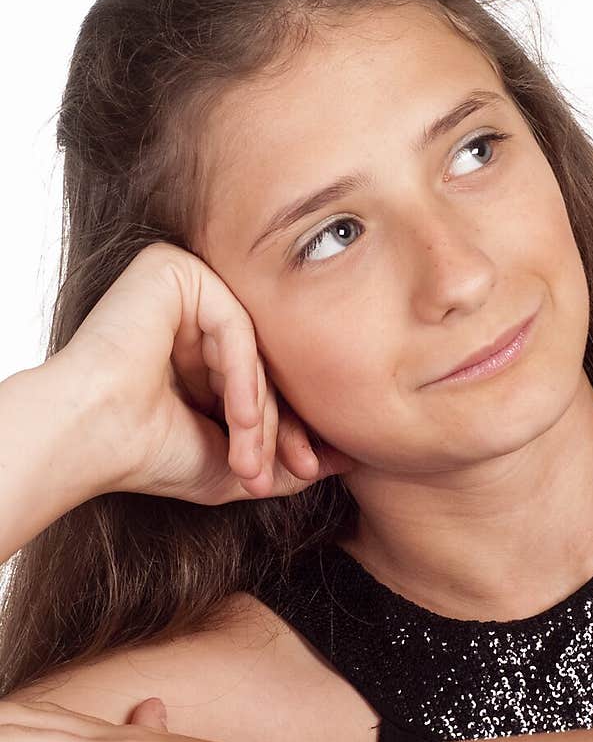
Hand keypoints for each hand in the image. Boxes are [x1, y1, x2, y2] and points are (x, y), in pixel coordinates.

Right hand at [52, 241, 356, 505]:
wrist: (91, 440)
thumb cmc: (150, 456)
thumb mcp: (237, 462)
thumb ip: (288, 456)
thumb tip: (351, 458)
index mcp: (203, 347)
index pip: (269, 379)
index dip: (293, 428)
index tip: (311, 469)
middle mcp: (195, 309)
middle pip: (268, 362)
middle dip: (284, 425)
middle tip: (294, 469)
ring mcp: (184, 285)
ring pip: (257, 348)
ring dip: (262, 414)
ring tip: (250, 463)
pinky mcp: (175, 271)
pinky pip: (236, 325)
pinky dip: (243, 378)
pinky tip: (237, 421)